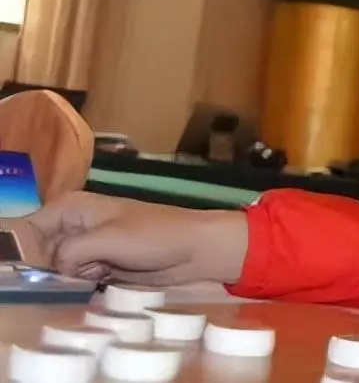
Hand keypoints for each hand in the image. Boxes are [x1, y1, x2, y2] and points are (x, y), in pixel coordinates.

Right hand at [18, 192, 248, 286]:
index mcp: (73, 207)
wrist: (195, 248)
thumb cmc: (155, 235)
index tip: (52, 266)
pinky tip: (105, 283)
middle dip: (55, 269)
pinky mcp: (102, 265)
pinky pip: (79, 280)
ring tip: (102, 274)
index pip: (31, 228)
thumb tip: (57, 267)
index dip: (34, 251)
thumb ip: (71, 252)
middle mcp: (76, 225)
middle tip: (85, 271)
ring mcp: (89, 246)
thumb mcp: (107, 239)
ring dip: (74, 279)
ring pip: (60, 270)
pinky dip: (86, 285)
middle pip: (43, 253)